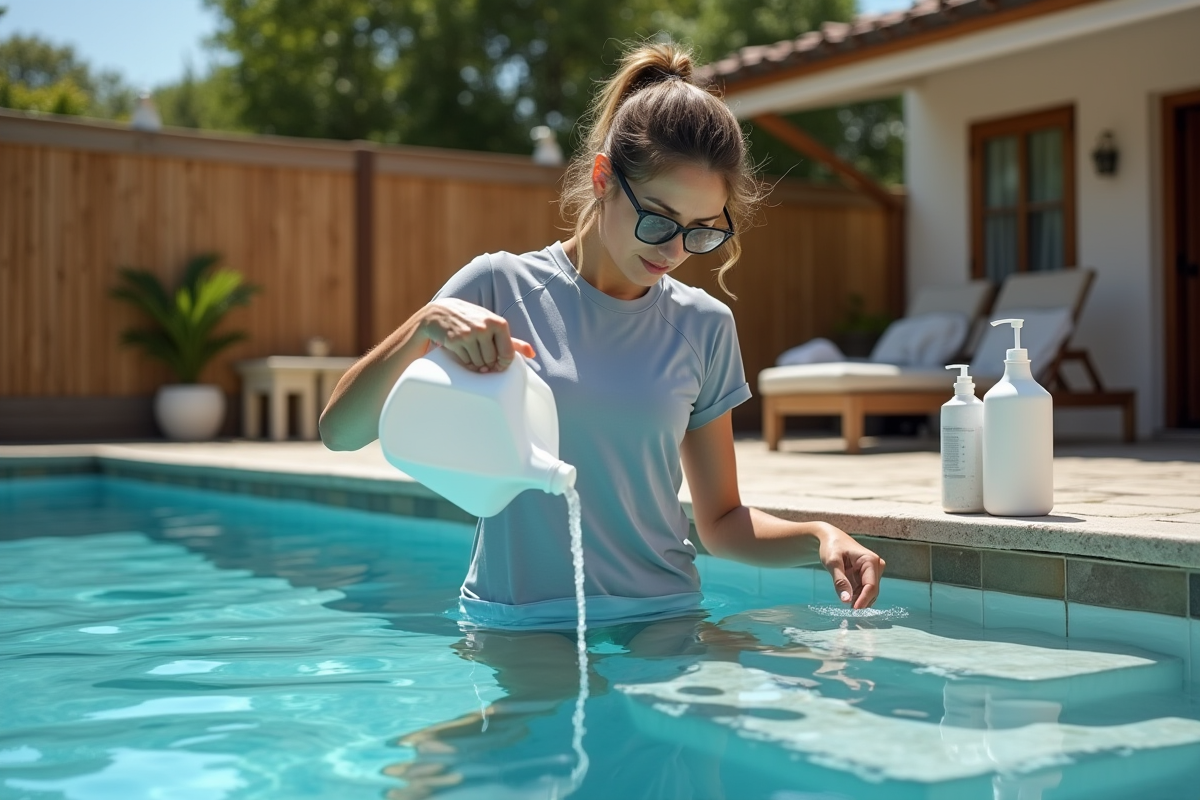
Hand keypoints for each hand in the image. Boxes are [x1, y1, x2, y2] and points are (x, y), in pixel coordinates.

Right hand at [420, 298, 535, 372]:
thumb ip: (512, 340)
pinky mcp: (455, 340)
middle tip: (481, 358)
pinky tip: (463, 354)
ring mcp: (469, 334)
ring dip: (476, 364)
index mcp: (499, 323)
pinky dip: (466, 362)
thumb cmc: (471, 320)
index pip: (508, 354)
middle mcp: (485, 327)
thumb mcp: (492, 325)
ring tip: (472, 355)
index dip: (503, 364)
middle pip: (492, 361)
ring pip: (479, 363)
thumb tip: (532, 353)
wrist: (440, 313)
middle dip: (487, 364)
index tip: (498, 365)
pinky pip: (466, 361)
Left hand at [814, 524, 885, 608]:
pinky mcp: (867, 576)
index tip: (854, 610)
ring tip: (843, 597)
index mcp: (870, 560)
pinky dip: (856, 596)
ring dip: (857, 599)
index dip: (864, 600)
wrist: (831, 539)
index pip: (871, 585)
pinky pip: (864, 591)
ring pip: (868, 593)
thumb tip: (847, 600)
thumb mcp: (832, 563)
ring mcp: (873, 572)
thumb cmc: (831, 547)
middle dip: (860, 601)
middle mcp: (876, 566)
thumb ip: (840, 581)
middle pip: (871, 591)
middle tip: (846, 609)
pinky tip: (846, 595)